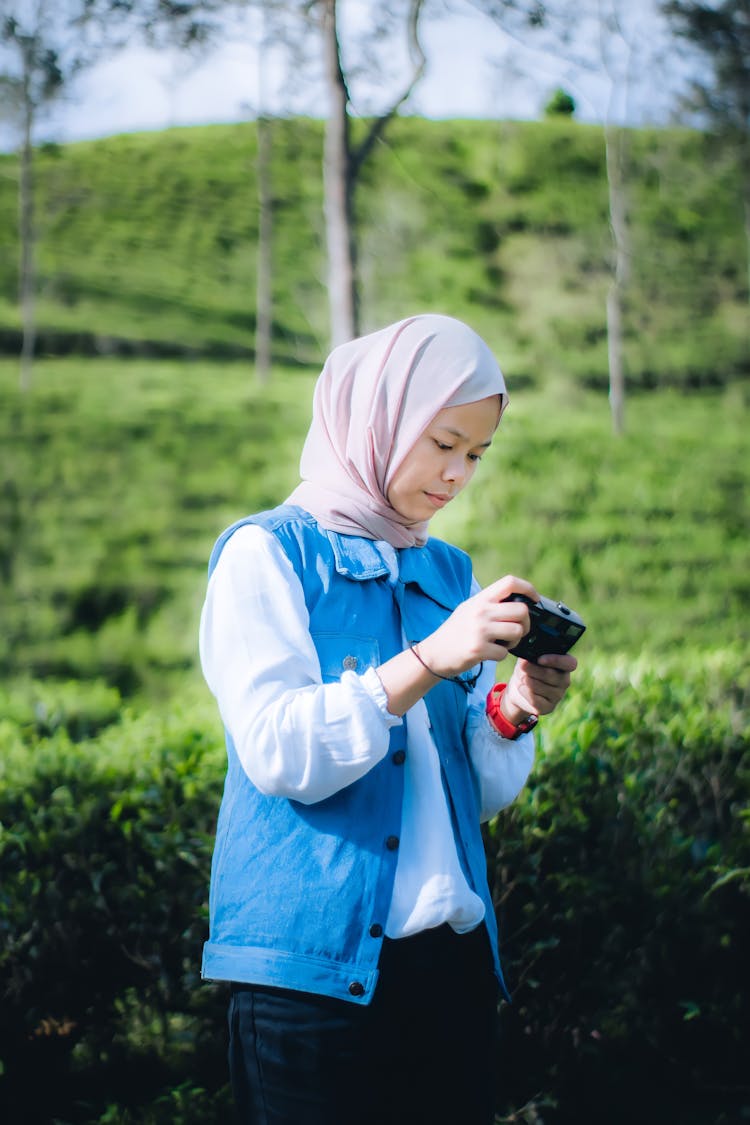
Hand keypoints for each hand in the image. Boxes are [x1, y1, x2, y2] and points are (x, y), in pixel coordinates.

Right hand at [418, 575, 540, 679]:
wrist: (433, 654)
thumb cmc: (455, 632)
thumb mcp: (469, 609)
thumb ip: (491, 604)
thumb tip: (520, 602)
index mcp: (480, 599)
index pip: (510, 582)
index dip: (528, 588)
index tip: (534, 600)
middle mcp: (480, 611)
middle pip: (521, 610)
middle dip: (525, 623)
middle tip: (517, 630)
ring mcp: (480, 630)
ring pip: (517, 631)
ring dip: (515, 641)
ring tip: (502, 643)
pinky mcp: (478, 649)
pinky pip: (505, 652)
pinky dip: (501, 655)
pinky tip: (489, 653)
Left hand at [501, 653, 577, 724]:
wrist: (519, 688)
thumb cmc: (526, 668)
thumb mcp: (527, 658)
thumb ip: (529, 656)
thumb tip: (525, 660)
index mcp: (564, 665)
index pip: (570, 663)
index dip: (556, 660)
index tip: (540, 659)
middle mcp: (565, 681)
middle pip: (550, 674)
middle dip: (532, 669)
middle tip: (522, 666)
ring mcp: (558, 695)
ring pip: (540, 687)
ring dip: (526, 680)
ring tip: (521, 677)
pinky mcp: (549, 707)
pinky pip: (535, 700)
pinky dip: (524, 692)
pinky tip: (521, 687)